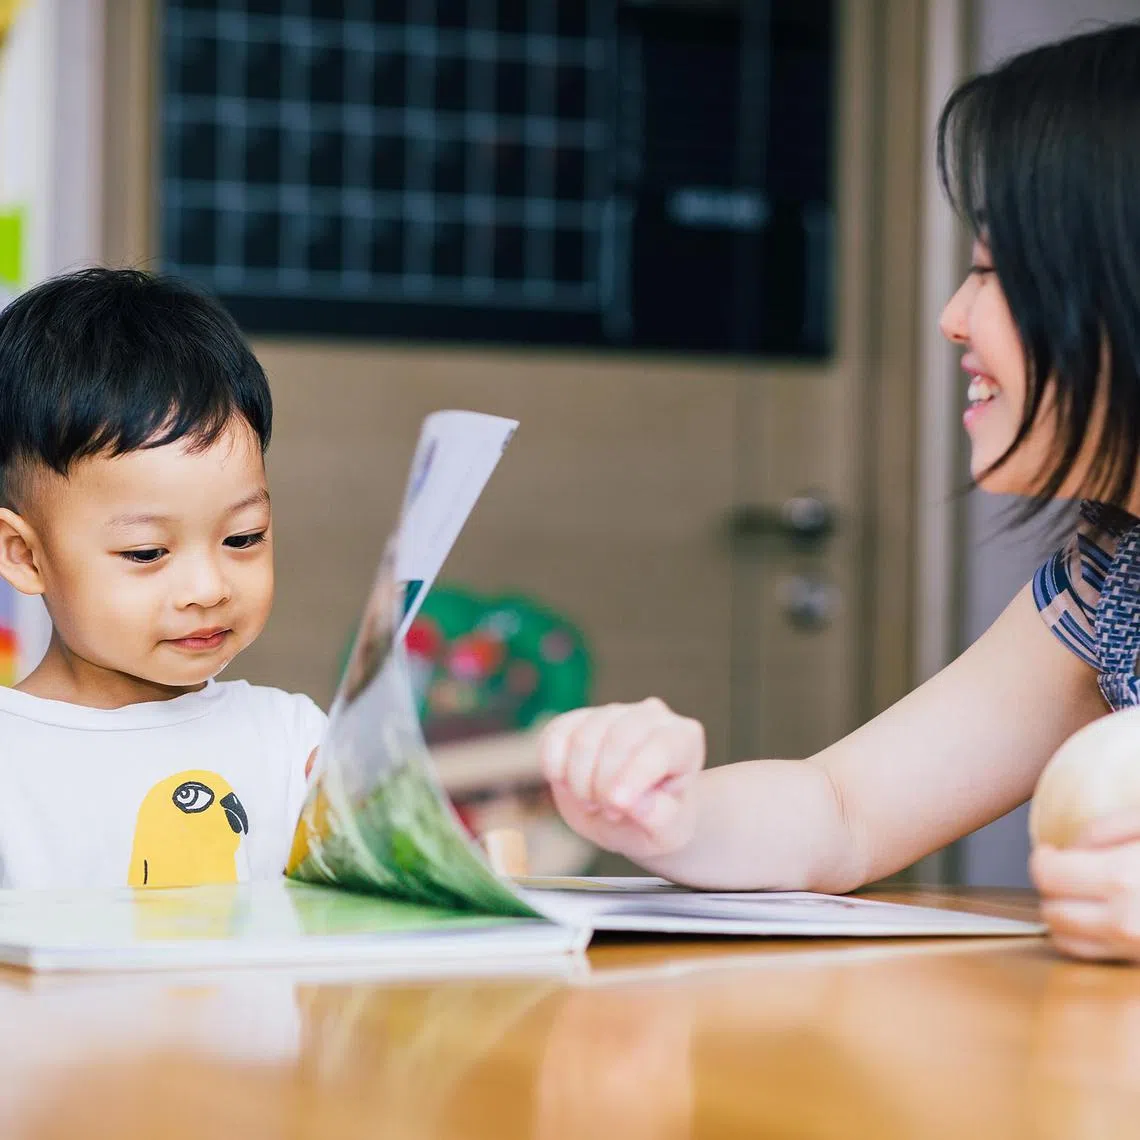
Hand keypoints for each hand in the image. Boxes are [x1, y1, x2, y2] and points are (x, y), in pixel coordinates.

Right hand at [539, 698, 703, 862]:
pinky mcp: (578, 718)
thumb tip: (636, 802)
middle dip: (604, 784)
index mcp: (684, 739)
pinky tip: (565, 783)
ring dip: (579, 780)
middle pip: (619, 737)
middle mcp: (651, 716)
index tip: (616, 806)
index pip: (660, 747)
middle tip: (608, 812)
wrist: (634, 815)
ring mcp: (613, 712)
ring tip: (592, 803)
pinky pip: (557, 732)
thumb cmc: (657, 819)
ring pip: (585, 735)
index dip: (636, 775)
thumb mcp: (668, 833)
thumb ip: (659, 818)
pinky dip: (554, 764)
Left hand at [1030, 810, 1139, 960]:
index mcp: (1122, 878)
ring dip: (1067, 918)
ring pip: (1068, 943)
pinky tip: (1105, 917)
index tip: (1052, 854)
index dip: (1044, 861)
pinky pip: (1099, 959)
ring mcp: (1136, 952)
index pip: (1047, 876)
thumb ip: (1103, 831)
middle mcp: (1126, 923)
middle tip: (1070, 875)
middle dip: (1053, 891)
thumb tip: (1069, 850)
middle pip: (1052, 913)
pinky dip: (1090, 939)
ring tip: (1086, 898)